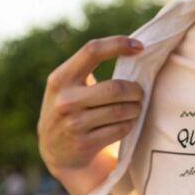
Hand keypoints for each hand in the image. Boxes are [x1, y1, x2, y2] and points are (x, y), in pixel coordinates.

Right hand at [38, 36, 144, 194]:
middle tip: (139, 93)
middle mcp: (65, 100)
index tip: (139, 47)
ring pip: (121, 111)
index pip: (92, 51)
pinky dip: (129, 125)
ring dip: (135, 109)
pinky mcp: (85, 144)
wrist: (54, 150)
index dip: (118, 44)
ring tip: (135, 108)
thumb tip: (130, 50)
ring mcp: (74, 123)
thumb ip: (86, 69)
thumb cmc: (70, 108)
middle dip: (135, 90)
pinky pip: (120, 129)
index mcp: (61, 78)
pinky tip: (127, 123)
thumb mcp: (67, 86)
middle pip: (115, 88)